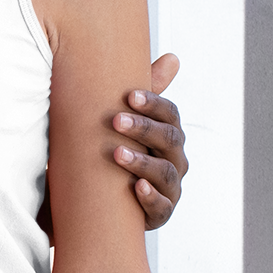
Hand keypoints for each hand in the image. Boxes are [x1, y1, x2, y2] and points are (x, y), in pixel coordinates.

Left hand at [114, 53, 185, 229]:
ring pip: (166, 173)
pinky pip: (161, 208)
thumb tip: (173, 57)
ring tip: (118, 154)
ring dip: (143, 162)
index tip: (128, 95)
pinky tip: (135, 188)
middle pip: (171, 141)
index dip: (154, 105)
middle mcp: (174, 161)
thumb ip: (142, 93)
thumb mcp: (122, 123)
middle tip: (115, 120)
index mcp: (168, 136)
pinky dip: (150, 198)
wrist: (98, 202)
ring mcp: (170, 189)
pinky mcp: (159, 215)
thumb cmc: (114, 152)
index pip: (171, 116)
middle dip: (145, 129)